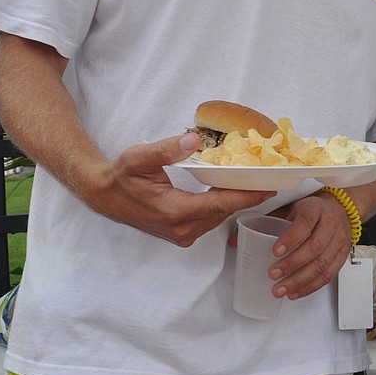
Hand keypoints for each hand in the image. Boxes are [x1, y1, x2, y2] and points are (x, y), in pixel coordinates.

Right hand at [83, 132, 275, 245]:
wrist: (105, 197)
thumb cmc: (121, 177)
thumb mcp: (138, 158)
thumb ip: (165, 149)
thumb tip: (193, 140)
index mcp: (174, 212)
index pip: (220, 205)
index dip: (246, 196)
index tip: (270, 187)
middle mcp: (182, 229)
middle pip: (224, 212)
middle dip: (247, 196)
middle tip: (270, 179)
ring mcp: (182, 234)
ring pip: (218, 217)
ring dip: (236, 202)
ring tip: (257, 183)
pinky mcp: (182, 233)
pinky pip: (210, 219)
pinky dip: (223, 206)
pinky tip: (233, 191)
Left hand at [261, 190, 354, 300]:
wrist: (339, 211)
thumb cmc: (310, 211)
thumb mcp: (289, 209)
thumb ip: (264, 222)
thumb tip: (235, 241)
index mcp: (315, 209)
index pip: (305, 222)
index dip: (290, 238)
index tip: (274, 251)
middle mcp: (330, 224)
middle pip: (314, 247)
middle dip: (292, 264)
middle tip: (272, 275)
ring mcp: (339, 241)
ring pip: (321, 264)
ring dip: (299, 280)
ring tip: (280, 290)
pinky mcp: (341, 256)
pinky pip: (328, 275)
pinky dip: (310, 287)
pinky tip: (295, 293)